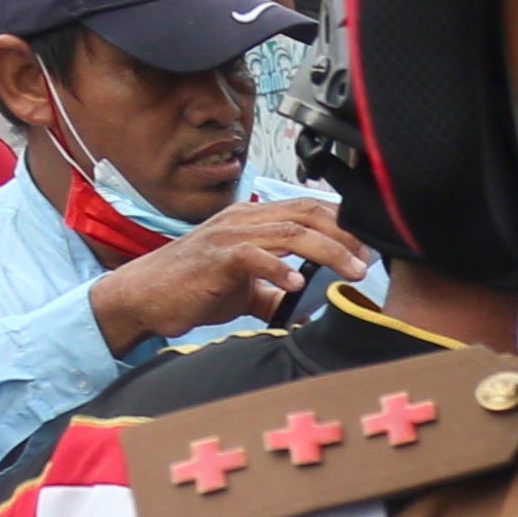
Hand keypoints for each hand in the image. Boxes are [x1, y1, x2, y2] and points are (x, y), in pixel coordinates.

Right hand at [94, 195, 366, 349]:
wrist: (145, 296)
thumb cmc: (194, 287)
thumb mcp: (245, 290)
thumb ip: (276, 292)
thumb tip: (307, 307)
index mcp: (254, 221)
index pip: (308, 209)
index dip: (344, 225)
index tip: (372, 248)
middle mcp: (243, 220)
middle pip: (307, 213)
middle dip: (346, 234)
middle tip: (372, 260)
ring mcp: (228, 236)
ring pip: (289, 232)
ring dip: (329, 251)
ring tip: (354, 271)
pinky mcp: (214, 258)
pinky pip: (252, 256)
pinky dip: (277, 269)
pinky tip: (296, 286)